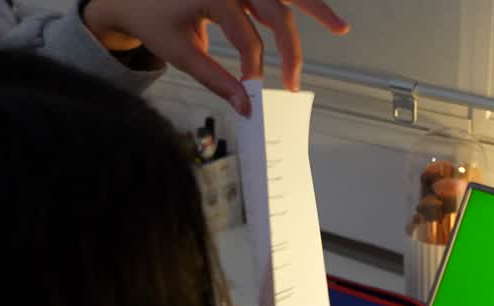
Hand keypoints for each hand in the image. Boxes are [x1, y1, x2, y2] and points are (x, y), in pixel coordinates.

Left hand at [82, 0, 349, 114]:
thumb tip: (245, 108)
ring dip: (316, 7)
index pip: (247, 38)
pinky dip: (295, 3)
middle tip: (295, 83)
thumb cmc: (152, 18)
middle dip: (291, 49)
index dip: (253, 68)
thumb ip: (215, 79)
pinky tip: (319, 13)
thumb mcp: (178, 52)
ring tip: (341, 28)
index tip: (250, 92)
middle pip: (277, 12)